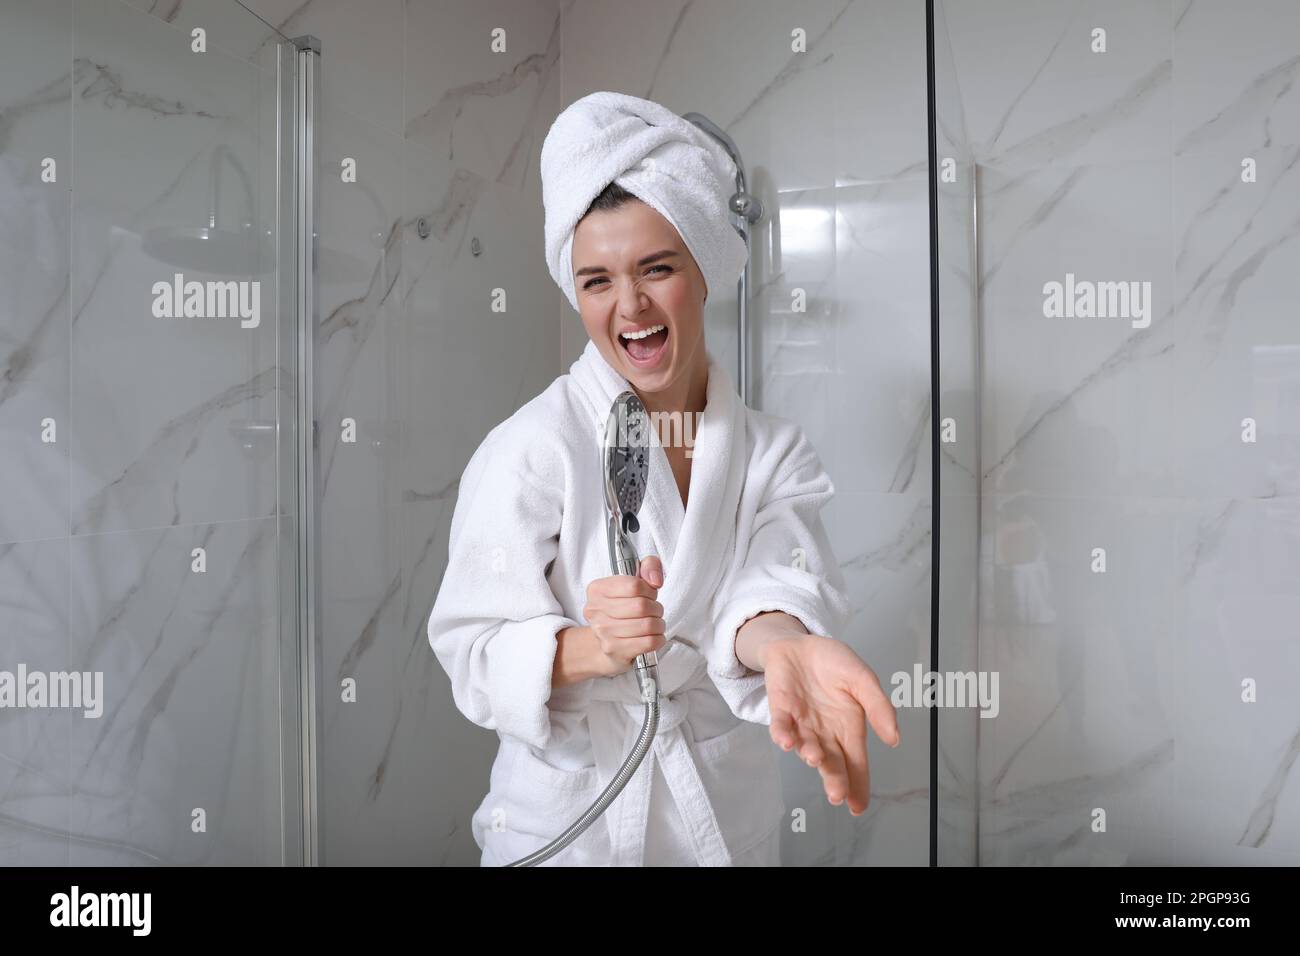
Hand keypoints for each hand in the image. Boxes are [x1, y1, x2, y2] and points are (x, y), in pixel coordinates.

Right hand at [582, 555, 666, 676]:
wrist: (608, 643)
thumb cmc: (625, 609)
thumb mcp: (635, 581)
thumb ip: (649, 566)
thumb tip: (656, 580)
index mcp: (597, 589)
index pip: (634, 585)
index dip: (649, 591)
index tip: (649, 595)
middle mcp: (595, 610)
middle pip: (641, 606)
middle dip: (656, 609)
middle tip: (655, 612)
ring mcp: (602, 632)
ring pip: (647, 625)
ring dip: (659, 624)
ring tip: (655, 624)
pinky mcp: (613, 650)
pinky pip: (648, 642)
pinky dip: (658, 639)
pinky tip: (653, 636)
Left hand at [761, 634, 899, 814]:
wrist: (801, 643)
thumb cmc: (833, 663)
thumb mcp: (863, 679)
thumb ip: (878, 706)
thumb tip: (895, 739)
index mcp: (849, 728)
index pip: (856, 762)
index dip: (857, 784)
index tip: (858, 806)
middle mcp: (825, 732)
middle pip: (831, 762)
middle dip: (834, 779)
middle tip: (837, 795)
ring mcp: (802, 723)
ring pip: (806, 746)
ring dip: (810, 754)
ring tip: (817, 759)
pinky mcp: (781, 709)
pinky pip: (781, 725)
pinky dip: (783, 734)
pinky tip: (788, 741)